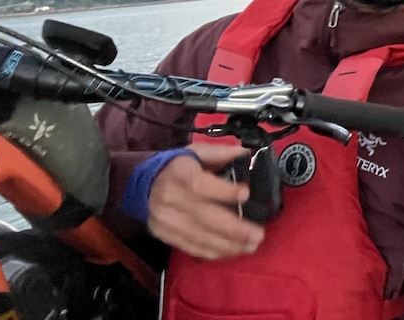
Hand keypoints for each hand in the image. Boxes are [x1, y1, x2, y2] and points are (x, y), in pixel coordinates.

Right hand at [148, 143, 265, 259]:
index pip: (201, 185)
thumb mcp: (197, 152)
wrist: (145, 184)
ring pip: (199, 237)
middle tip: (258, 235)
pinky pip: (191, 247)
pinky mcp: (165, 235)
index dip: (224, 192)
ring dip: (228, 245)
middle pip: (203, 217)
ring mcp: (166, 221)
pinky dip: (214, 252)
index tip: (246, 194)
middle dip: (234, 229)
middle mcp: (170, 199)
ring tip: (251, 246)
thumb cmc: (179, 167)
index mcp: (179, 174)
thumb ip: (220, 152)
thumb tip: (245, 153)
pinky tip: (233, 251)